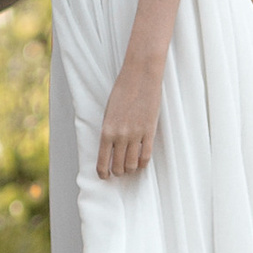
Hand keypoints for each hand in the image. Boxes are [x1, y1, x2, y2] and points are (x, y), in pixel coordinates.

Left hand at [98, 51, 162, 180]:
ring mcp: (136, 135)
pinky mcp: (150, 132)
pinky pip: (146, 156)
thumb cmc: (123, 90)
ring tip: (130, 167)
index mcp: (106, 130)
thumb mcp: (109, 112)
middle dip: (118, 171)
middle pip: (118, 166)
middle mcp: (120, 136)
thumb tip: (110, 149)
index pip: (102, 161)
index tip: (104, 176)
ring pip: (132, 165)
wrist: (140, 76)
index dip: (103, 173)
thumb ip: (109, 130)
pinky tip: (141, 162)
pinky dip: (142, 163)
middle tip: (119, 170)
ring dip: (130, 169)